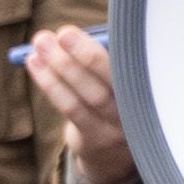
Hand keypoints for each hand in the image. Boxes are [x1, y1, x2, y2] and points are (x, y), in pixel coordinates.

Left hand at [26, 23, 134, 183]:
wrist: (114, 153)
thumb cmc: (113, 99)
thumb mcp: (118, 78)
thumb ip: (103, 58)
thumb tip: (66, 34)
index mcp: (148, 84)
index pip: (130, 61)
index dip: (103, 46)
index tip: (76, 30)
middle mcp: (138, 107)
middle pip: (111, 79)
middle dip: (84, 54)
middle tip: (61, 35)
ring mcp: (116, 126)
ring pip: (86, 95)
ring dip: (60, 67)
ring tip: (40, 45)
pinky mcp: (95, 136)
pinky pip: (71, 108)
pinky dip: (51, 84)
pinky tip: (35, 63)